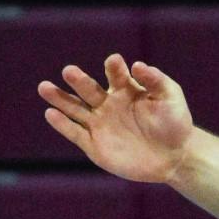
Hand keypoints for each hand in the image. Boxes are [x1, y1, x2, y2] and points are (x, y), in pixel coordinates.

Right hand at [39, 54, 193, 183]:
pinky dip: (62, 124)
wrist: (174, 157)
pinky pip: (75, 133)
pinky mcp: (95, 145)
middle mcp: (108, 104)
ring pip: (75, 109)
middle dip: (79, 80)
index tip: (115, 62)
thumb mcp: (171, 98)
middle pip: (88, 89)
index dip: (114, 68)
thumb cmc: (175, 123)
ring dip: (59, 98)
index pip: (115, 75)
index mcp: (125, 89)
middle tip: (69, 71)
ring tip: (44, 87)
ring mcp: (100, 124)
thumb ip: (156, 80)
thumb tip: (138, 65)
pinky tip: (50, 113)